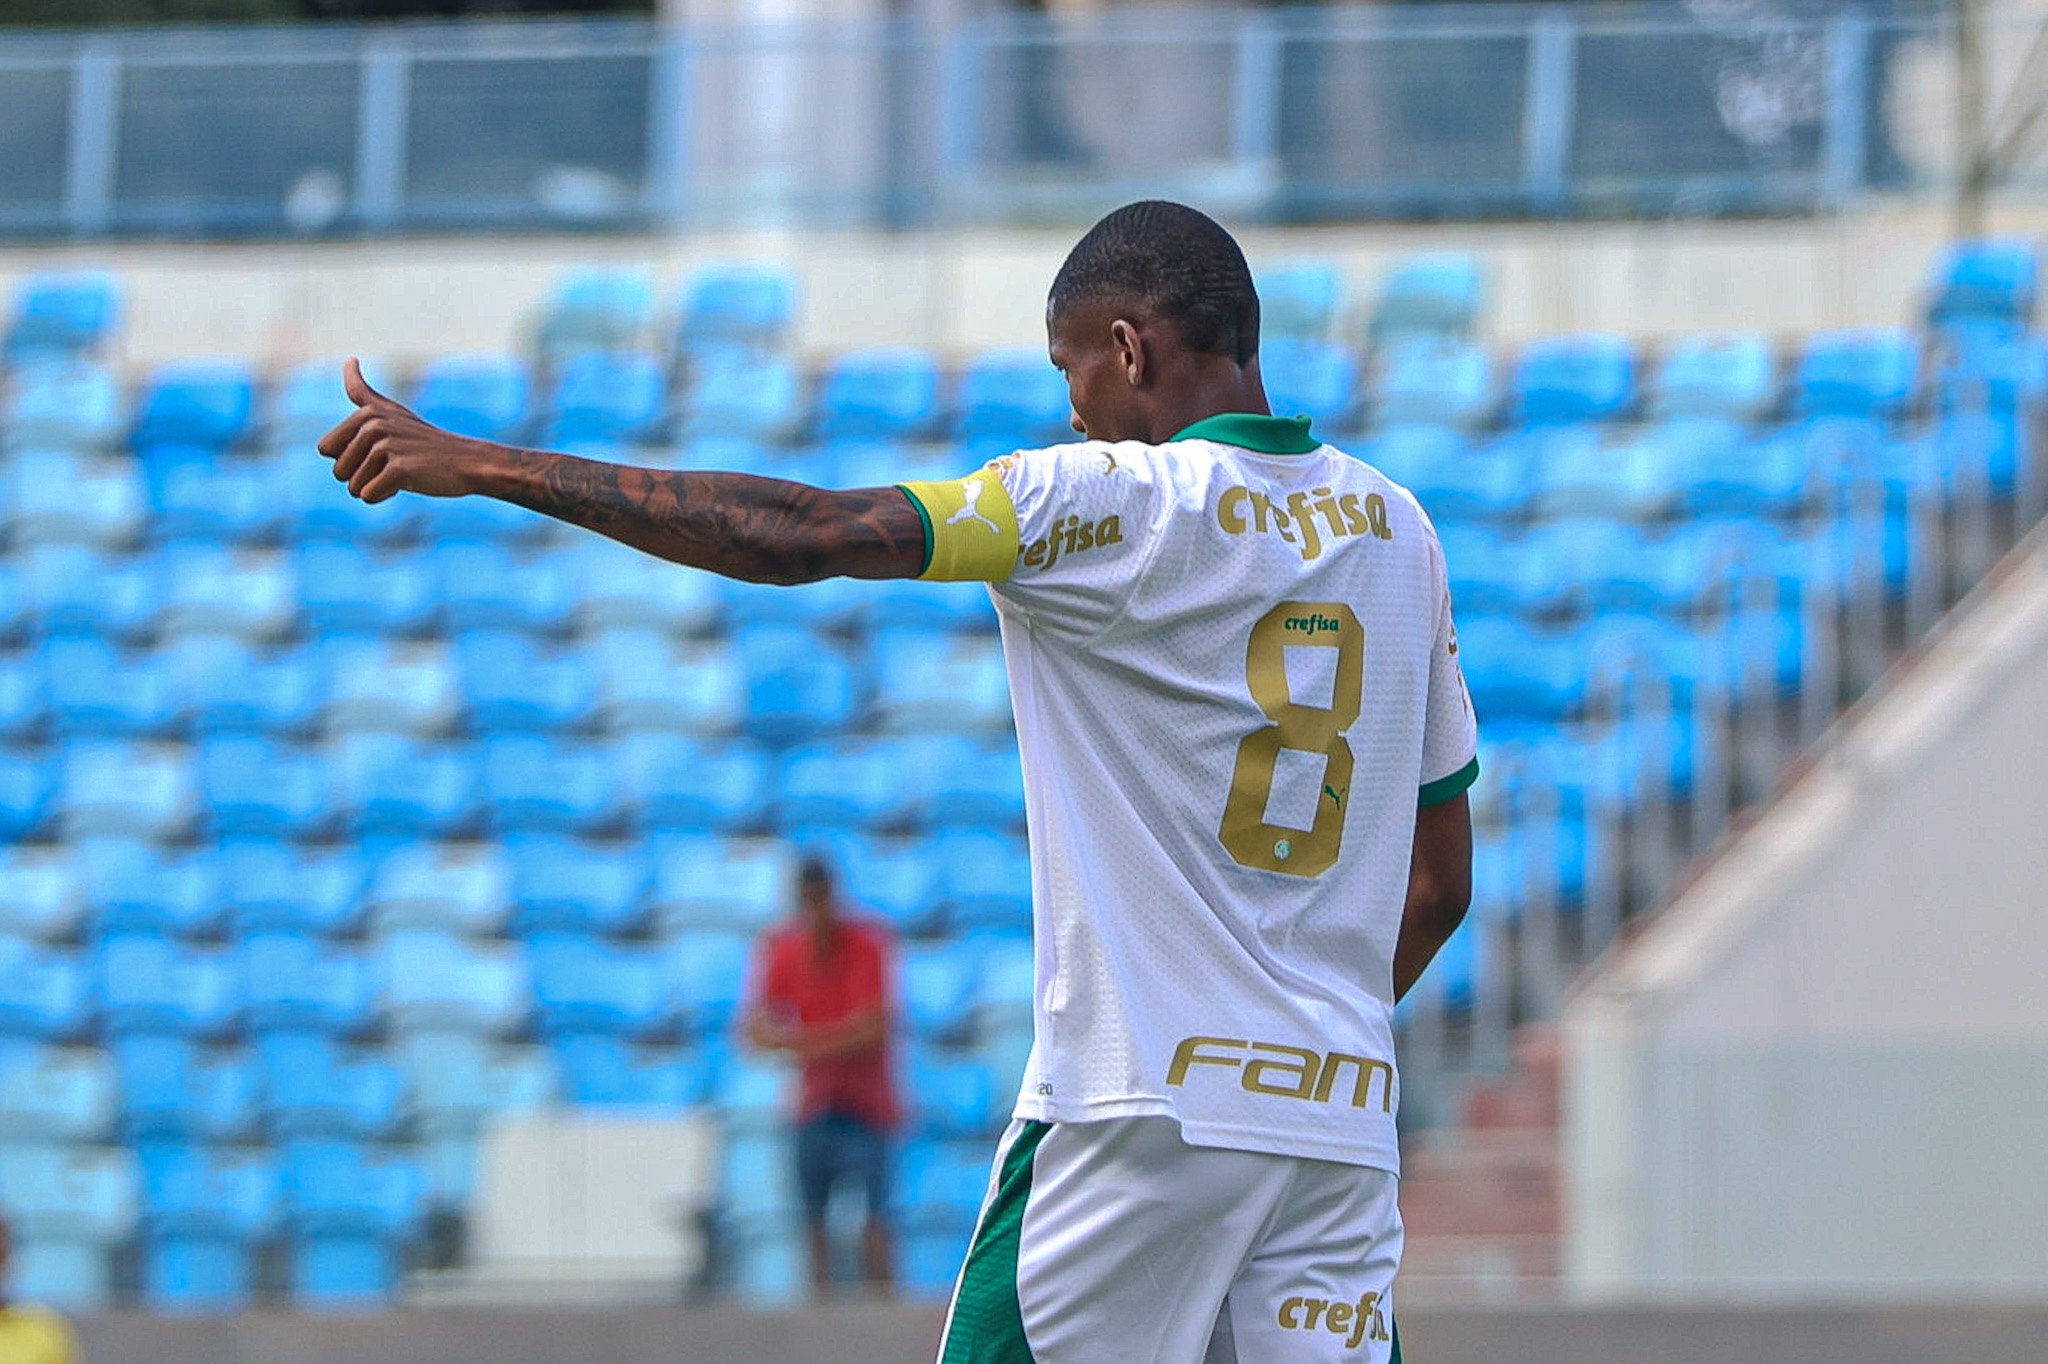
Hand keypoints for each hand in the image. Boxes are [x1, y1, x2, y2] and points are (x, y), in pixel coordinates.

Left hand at [315, 357, 500, 502]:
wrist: (467, 461)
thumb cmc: (426, 442)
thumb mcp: (392, 411)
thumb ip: (362, 391)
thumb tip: (349, 360)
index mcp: (367, 412)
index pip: (326, 448)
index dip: (348, 458)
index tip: (378, 450)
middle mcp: (373, 425)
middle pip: (338, 471)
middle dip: (361, 477)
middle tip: (393, 465)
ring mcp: (386, 446)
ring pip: (353, 487)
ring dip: (376, 488)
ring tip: (403, 473)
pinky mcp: (398, 469)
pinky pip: (368, 496)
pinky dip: (385, 496)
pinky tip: (408, 483)